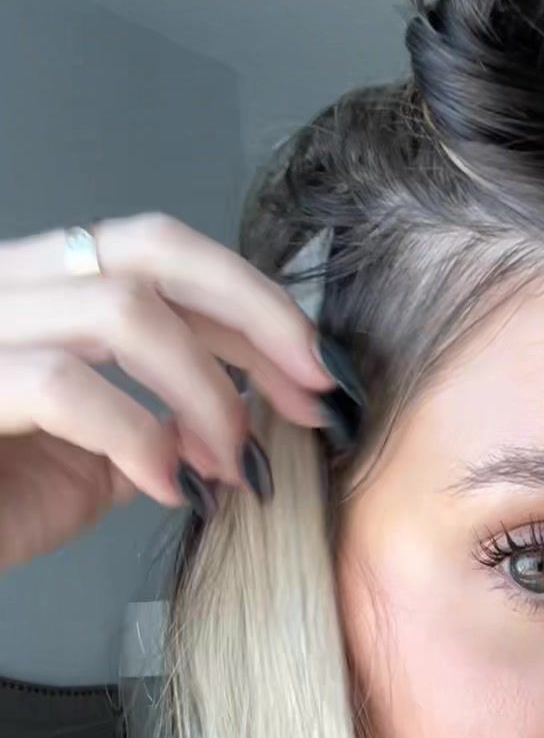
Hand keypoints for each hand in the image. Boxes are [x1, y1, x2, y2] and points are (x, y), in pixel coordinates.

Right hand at [0, 213, 337, 569]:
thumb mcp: (82, 465)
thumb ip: (148, 427)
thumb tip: (231, 419)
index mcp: (37, 291)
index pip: (161, 253)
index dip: (254, 304)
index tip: (318, 372)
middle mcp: (2, 286)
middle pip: (151, 249)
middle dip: (255, 315)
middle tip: (312, 392)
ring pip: (119, 309)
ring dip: (204, 391)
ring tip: (229, 464)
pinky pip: (65, 386)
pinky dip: (139, 436)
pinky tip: (167, 488)